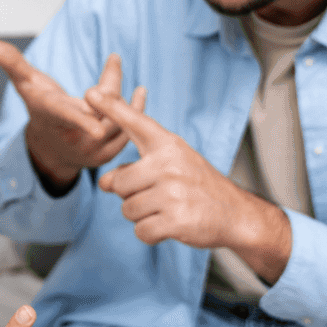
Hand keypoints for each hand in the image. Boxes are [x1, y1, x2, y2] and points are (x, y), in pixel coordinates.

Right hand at [0, 42, 140, 188]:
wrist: (52, 147)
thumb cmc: (40, 108)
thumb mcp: (25, 84)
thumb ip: (11, 63)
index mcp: (53, 118)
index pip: (66, 118)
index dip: (80, 122)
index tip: (95, 128)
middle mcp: (72, 139)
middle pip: (102, 110)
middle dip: (111, 83)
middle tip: (113, 60)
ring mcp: (92, 151)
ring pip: (118, 119)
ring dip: (122, 94)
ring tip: (119, 70)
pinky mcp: (108, 155)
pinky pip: (128, 131)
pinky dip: (135, 109)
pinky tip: (139, 92)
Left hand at [84, 86, 291, 282]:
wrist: (236, 214)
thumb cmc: (198, 187)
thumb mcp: (170, 166)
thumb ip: (134, 169)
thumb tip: (103, 182)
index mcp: (168, 145)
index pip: (135, 122)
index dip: (112, 108)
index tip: (90, 92)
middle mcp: (169, 164)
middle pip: (118, 184)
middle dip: (131, 196)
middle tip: (158, 196)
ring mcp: (173, 192)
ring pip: (127, 210)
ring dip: (142, 216)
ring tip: (167, 209)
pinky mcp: (176, 219)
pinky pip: (141, 231)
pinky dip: (151, 234)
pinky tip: (170, 225)